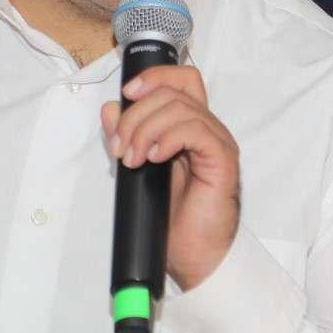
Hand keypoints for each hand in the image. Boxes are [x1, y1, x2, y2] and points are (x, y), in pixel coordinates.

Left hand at [101, 64, 239, 290]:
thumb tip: (110, 109)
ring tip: (133, 160)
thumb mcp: (137, 170)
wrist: (194, 256)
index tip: (126, 95)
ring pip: (180, 108)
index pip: (180, 79)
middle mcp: (207, 128)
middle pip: (172, 91)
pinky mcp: (222, 159)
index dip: (154, 77)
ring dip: (145, 130)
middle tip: (121, 148)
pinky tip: (154, 158)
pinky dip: (169, 138)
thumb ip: (126, 137)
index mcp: (190, 126)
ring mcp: (217, 142)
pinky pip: (196, 130)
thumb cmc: (173, 218)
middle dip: (135, 115)